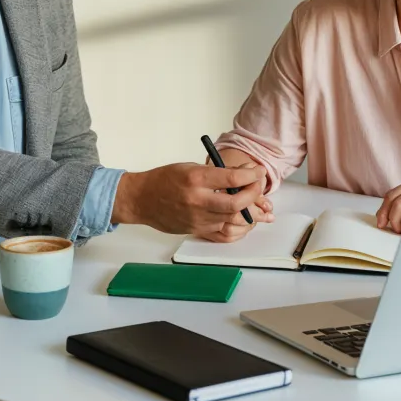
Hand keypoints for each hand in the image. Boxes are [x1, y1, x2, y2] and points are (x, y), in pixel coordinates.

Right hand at [111, 163, 272, 239]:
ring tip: (257, 204)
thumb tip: (244, 173)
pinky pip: (225, 233)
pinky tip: (243, 218)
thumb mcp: (190, 167)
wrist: (141, 199)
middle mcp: (197, 200)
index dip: (251, 174)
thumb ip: (217, 172)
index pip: (232, 178)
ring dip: (250, 212)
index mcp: (195, 179)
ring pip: (234, 220)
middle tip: (258, 185)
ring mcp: (198, 219)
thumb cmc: (164, 180)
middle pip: (236, 202)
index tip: (258, 171)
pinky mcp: (197, 231)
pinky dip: (238, 226)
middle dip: (254, 194)